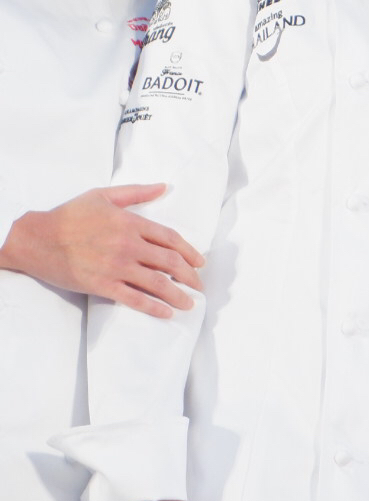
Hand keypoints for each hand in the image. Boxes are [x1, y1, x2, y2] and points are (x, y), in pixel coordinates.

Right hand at [0, 185, 202, 314]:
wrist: (37, 238)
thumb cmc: (69, 215)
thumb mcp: (103, 196)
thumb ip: (136, 193)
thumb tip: (163, 187)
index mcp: (131, 223)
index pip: (170, 239)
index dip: (189, 252)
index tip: (199, 263)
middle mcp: (129, 245)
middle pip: (170, 262)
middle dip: (189, 276)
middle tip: (199, 285)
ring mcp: (116, 266)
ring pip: (157, 282)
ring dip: (178, 294)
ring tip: (190, 303)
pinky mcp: (102, 285)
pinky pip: (134, 298)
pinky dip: (153, 307)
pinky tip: (166, 312)